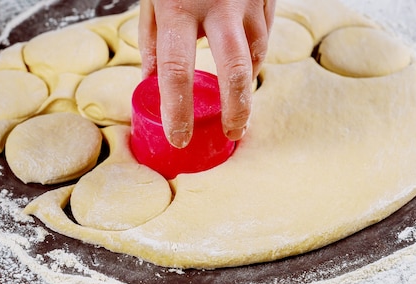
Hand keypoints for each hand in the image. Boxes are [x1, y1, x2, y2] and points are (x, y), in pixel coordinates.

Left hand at [139, 0, 274, 147]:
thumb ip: (152, 37)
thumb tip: (150, 81)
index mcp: (179, 7)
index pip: (177, 70)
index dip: (178, 110)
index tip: (179, 138)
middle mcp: (218, 5)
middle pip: (235, 71)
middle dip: (236, 110)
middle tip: (232, 133)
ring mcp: (247, 1)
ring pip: (256, 53)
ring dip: (247, 82)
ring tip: (237, 100)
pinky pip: (265, 33)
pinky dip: (254, 53)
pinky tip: (244, 63)